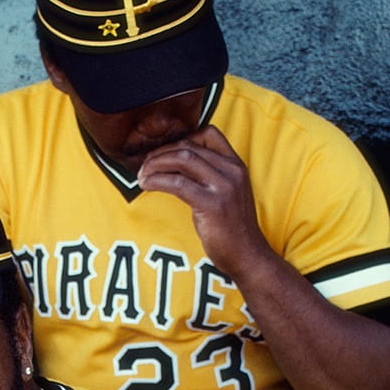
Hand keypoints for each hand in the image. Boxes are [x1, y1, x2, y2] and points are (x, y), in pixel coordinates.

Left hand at [137, 125, 269, 278]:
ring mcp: (223, 186)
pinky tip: (146, 185)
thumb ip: (211, 177)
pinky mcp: (212, 204)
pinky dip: (157, 181)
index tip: (164, 152)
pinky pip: (177, 183)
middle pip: (189, 146)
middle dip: (161, 153)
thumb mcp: (228, 194)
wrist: (248, 256)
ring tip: (142, 175)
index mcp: (236, 165)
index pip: (208, 133)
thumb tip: (178, 166)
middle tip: (144, 165)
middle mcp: (232, 171)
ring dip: (155, 165)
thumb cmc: (233, 229)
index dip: (181, 138)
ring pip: (182, 160)